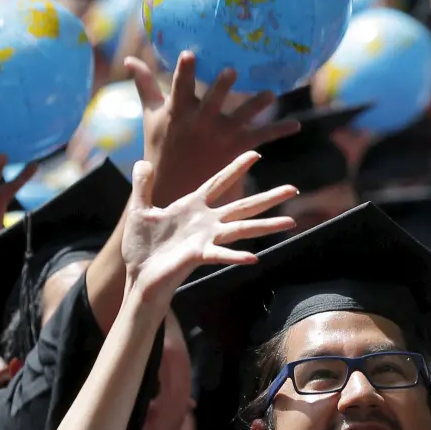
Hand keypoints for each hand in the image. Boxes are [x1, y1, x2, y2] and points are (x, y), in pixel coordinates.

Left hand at [122, 152, 294, 298]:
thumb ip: (143, 186)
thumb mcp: (139, 210)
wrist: (138, 275)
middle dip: (268, 197)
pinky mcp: (198, 256)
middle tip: (293, 189)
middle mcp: (206, 223)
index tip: (255, 154)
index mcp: (192, 208)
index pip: (219, 183)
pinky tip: (254, 257)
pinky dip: (236, 256)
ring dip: (266, 225)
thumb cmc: (141, 246)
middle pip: (243, 206)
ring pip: (242, 229)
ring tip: (291, 221)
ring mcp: (205, 239)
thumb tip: (142, 162)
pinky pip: (220, 255)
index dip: (236, 168)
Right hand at [124, 51, 299, 206]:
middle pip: (213, 102)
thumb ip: (145, 86)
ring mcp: (220, 136)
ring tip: (270, 94)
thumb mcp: (152, 115)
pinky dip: (280, 130)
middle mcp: (201, 123)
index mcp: (179, 112)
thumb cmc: (162, 145)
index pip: (179, 87)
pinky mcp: (237, 147)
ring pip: (241, 119)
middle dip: (221, 88)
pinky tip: (297, 125)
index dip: (184, 72)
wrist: (176, 184)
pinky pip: (262, 136)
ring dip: (256, 106)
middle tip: (231, 71)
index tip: (188, 54)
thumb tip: (128, 60)